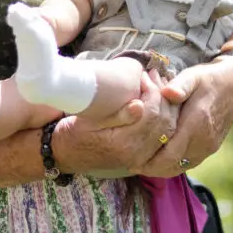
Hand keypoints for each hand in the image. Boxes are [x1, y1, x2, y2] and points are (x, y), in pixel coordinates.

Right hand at [52, 70, 178, 174]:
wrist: (65, 154)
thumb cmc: (74, 133)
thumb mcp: (88, 121)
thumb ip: (116, 116)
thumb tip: (139, 106)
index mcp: (123, 144)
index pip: (151, 114)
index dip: (152, 91)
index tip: (144, 75)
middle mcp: (136, 154)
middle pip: (165, 122)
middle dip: (163, 96)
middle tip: (154, 76)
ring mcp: (141, 157)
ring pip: (168, 130)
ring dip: (168, 105)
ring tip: (158, 85)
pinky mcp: (141, 156)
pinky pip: (163, 137)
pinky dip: (166, 117)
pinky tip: (159, 102)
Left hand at [138, 55, 232, 177]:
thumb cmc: (209, 79)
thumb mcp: (193, 76)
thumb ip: (180, 85)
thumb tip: (167, 91)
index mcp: (197, 123)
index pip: (171, 152)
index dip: (149, 160)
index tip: (130, 160)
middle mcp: (204, 140)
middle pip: (173, 164)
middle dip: (151, 168)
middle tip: (131, 165)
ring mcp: (209, 146)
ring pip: (181, 167)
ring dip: (160, 169)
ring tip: (141, 165)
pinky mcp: (210, 148)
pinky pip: (188, 163)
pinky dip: (172, 165)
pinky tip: (158, 161)